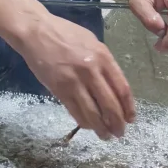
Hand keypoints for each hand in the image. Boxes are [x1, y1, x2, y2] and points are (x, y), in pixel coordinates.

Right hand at [15, 11, 134, 141]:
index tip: (131, 119)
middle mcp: (91, 71)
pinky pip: (75, 111)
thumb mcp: (92, 42)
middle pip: (110, 105)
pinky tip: (89, 126)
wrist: (36, 31)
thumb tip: (114, 86)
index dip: (129, 108)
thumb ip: (104, 63)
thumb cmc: (65, 33)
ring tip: (106, 135)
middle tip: (120, 133)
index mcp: (103, 57)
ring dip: (101, 128)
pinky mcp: (59, 89)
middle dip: (118, 123)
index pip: (122, 89)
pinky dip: (84, 122)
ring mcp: (74, 82)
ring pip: (93, 113)